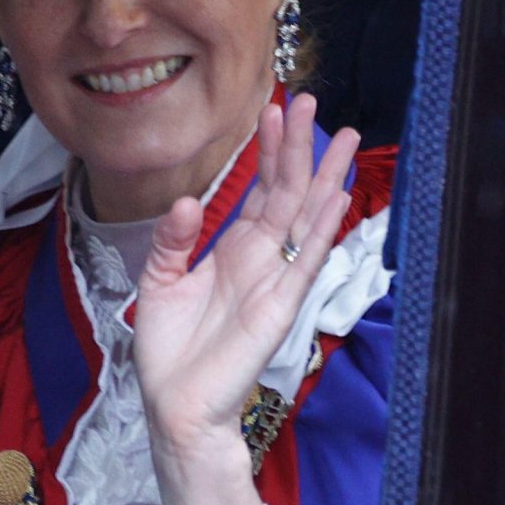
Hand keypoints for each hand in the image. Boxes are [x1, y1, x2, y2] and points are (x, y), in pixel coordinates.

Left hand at [133, 95, 358, 504]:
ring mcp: (275, 280)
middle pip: (289, 192)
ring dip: (326, 177)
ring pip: (306, 217)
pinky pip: (305, 259)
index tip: (276, 108)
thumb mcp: (159, 281)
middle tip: (313, 99)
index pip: (260, 191)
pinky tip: (337, 196)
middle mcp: (261, 259)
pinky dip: (323, 227)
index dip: (268, 151)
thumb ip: (174, 238)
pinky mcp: (280, 306)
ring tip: (345, 136)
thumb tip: (189, 200)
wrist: (176, 405)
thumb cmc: (170, 351)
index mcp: (234, 251)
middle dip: (301, 147)